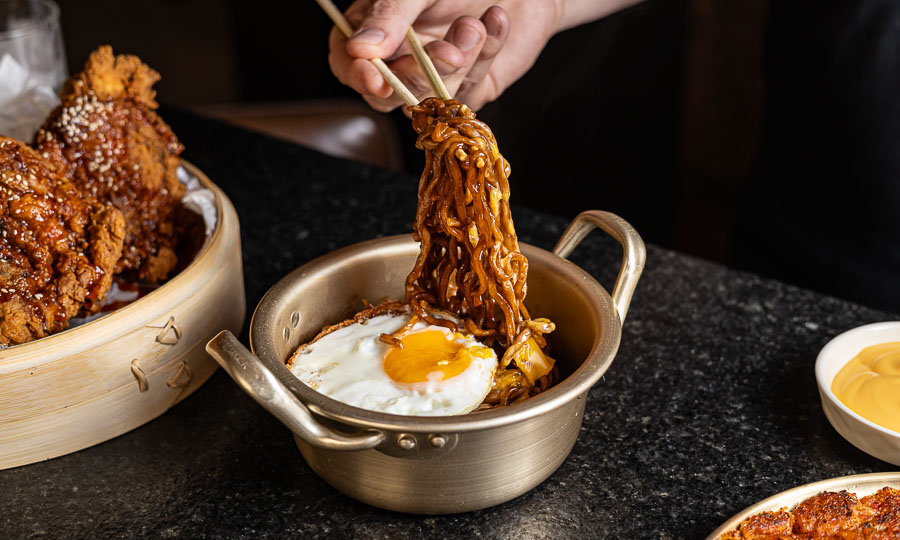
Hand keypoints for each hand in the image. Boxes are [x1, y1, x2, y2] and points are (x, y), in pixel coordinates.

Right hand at [328, 0, 562, 111]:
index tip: (377, 79)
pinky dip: (487, 52)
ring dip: (460, 60)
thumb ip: (390, 14)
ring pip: (431, 96)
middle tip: (447, 50)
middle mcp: (400, 57)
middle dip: (418, 76)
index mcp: (375, 28)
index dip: (359, 76)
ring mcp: (434, 76)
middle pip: (387, 95)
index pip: (348, 64)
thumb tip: (360, 49)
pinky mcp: (470, 86)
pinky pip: (471, 88)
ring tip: (476, 23)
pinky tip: (496, 20)